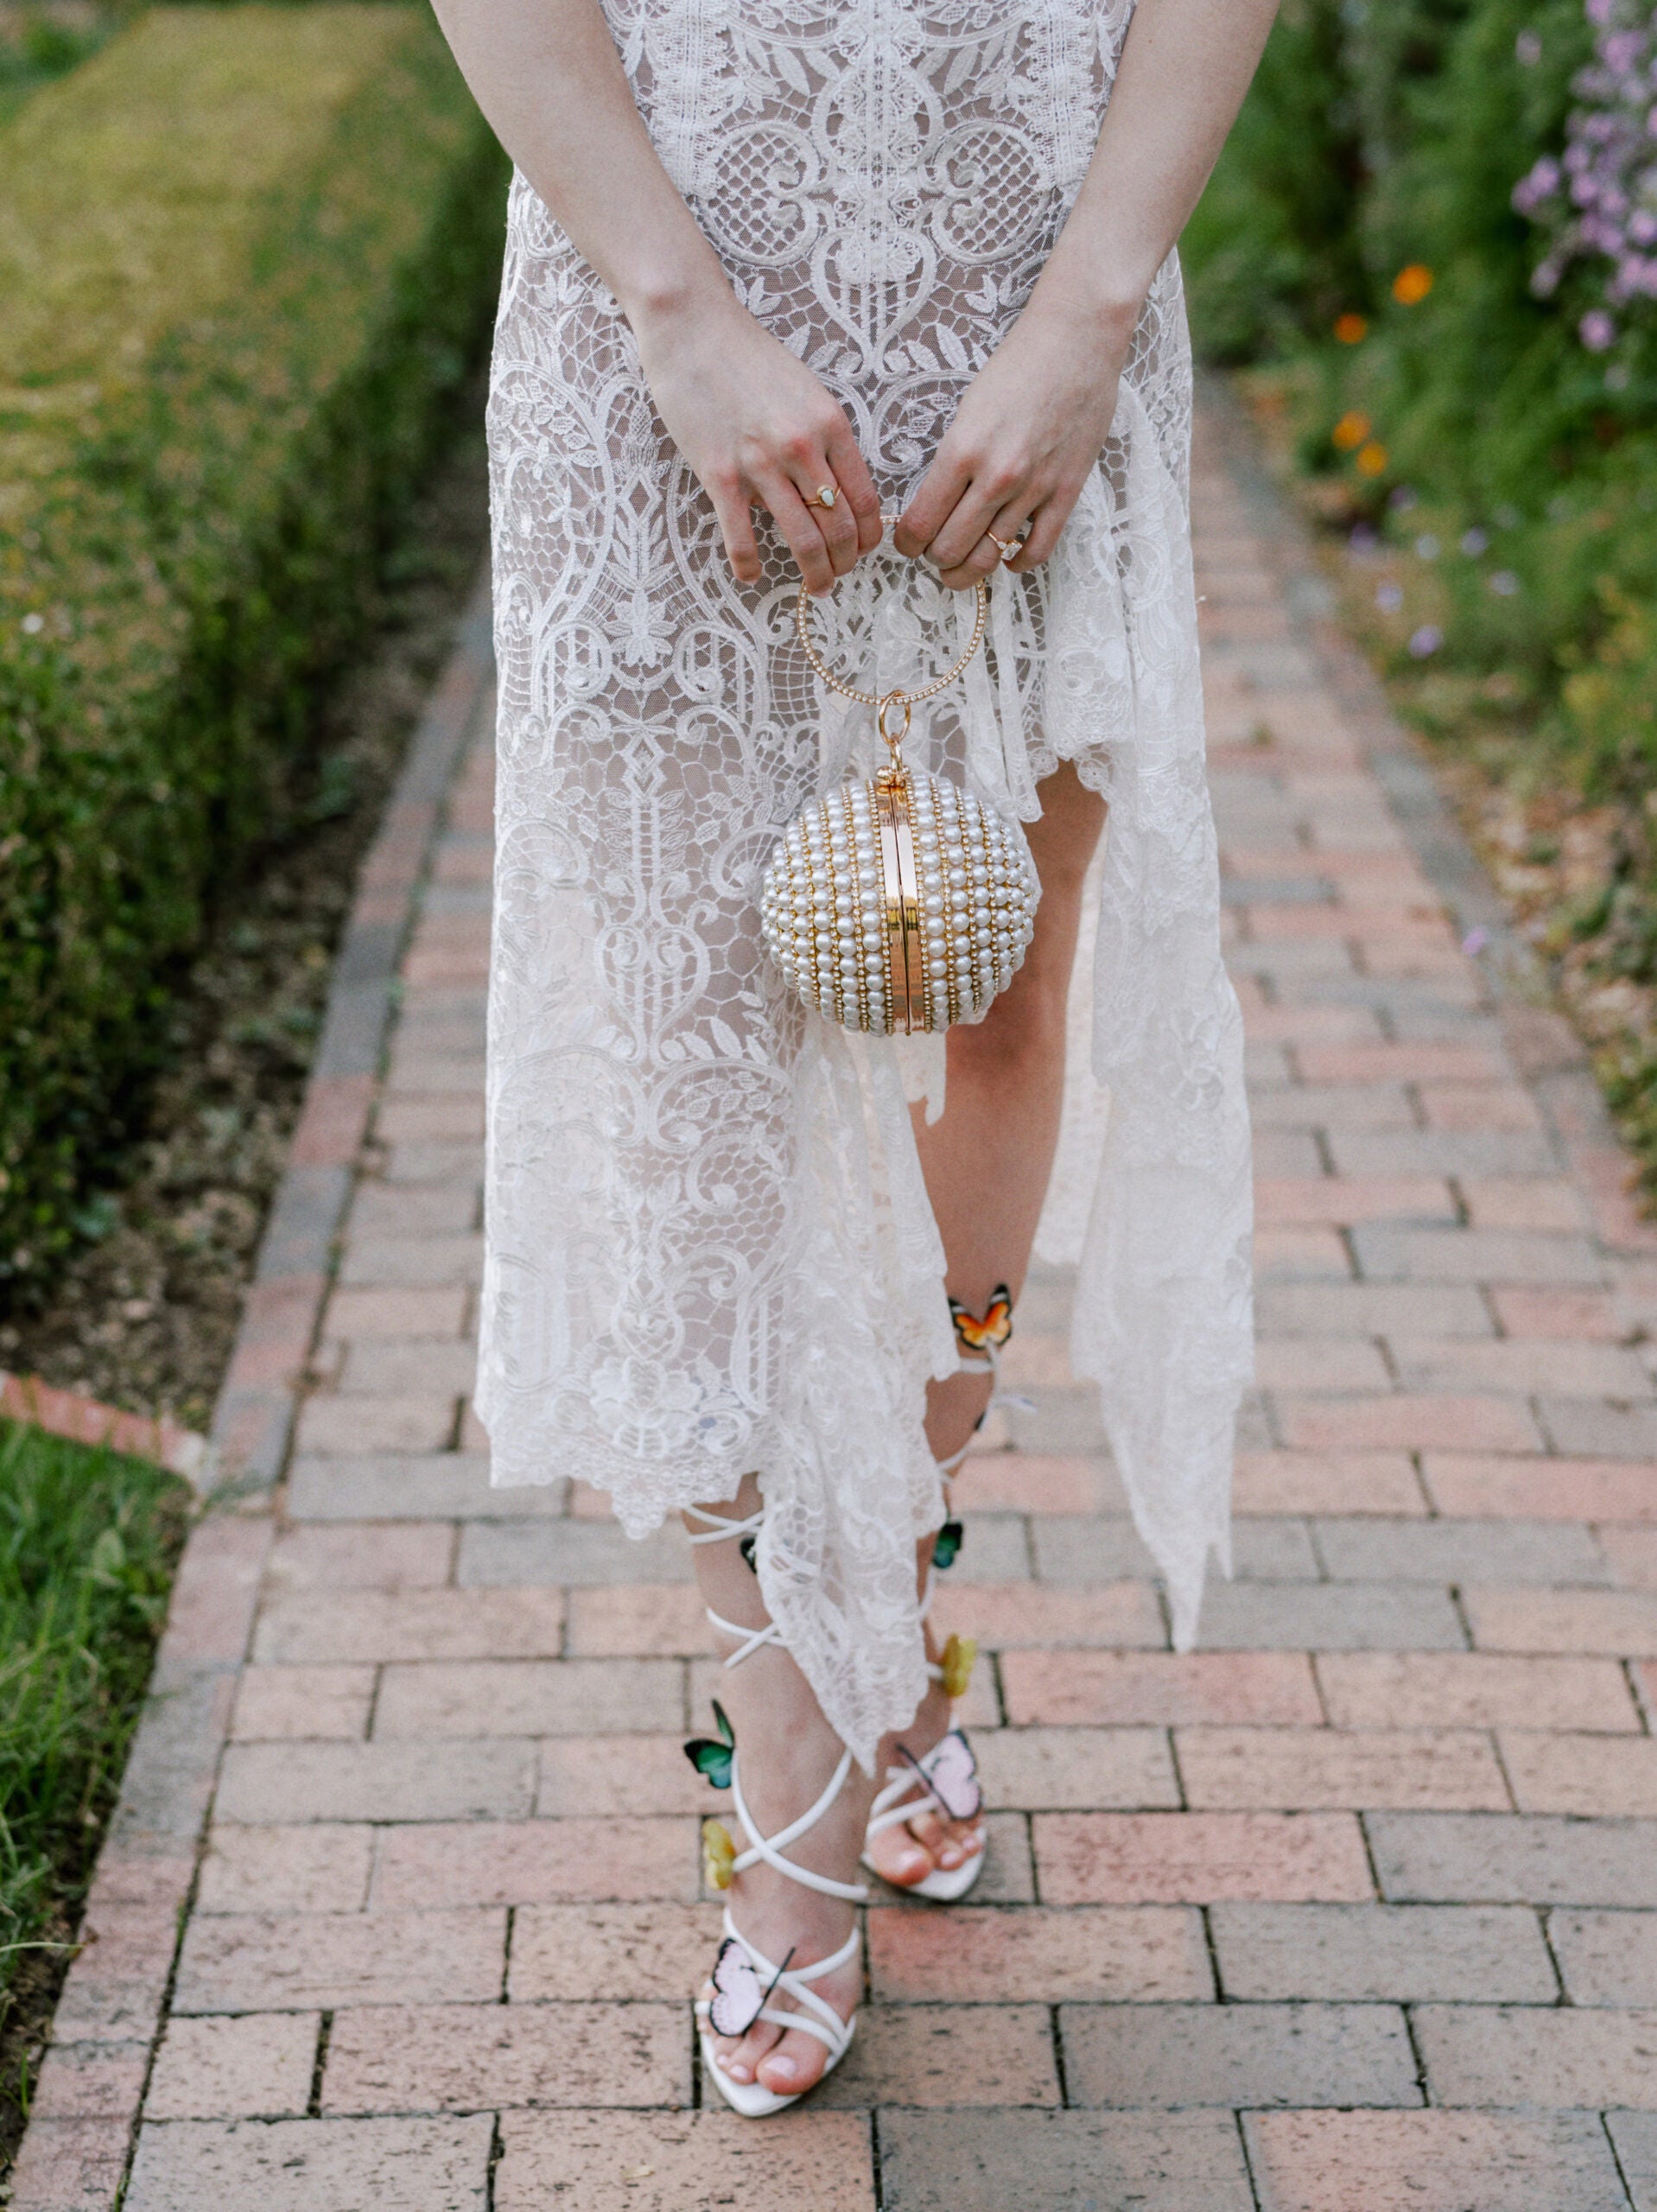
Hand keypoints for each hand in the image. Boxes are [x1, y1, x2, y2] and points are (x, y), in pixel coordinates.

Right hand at [633, 287, 882, 593]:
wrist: (693, 327)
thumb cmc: (748, 357)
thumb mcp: (805, 390)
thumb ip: (823, 436)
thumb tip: (834, 484)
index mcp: (830, 425)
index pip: (863, 499)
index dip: (868, 537)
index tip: (863, 552)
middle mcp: (802, 447)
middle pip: (839, 527)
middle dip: (846, 563)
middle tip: (839, 577)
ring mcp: (760, 463)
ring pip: (804, 539)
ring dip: (815, 574)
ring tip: (816, 588)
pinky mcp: (719, 474)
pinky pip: (741, 537)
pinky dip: (749, 566)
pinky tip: (752, 576)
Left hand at [894, 293, 1135, 588]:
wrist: (1077, 340)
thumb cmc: (1017, 365)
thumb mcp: (966, 410)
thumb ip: (952, 459)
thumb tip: (935, 503)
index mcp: (961, 452)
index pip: (920, 524)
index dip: (907, 543)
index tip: (907, 543)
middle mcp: (996, 477)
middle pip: (950, 549)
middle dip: (934, 559)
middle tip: (932, 554)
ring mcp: (1034, 488)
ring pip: (989, 557)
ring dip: (968, 571)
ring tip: (959, 567)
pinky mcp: (1066, 492)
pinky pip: (1038, 550)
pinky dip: (1017, 564)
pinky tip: (1007, 559)